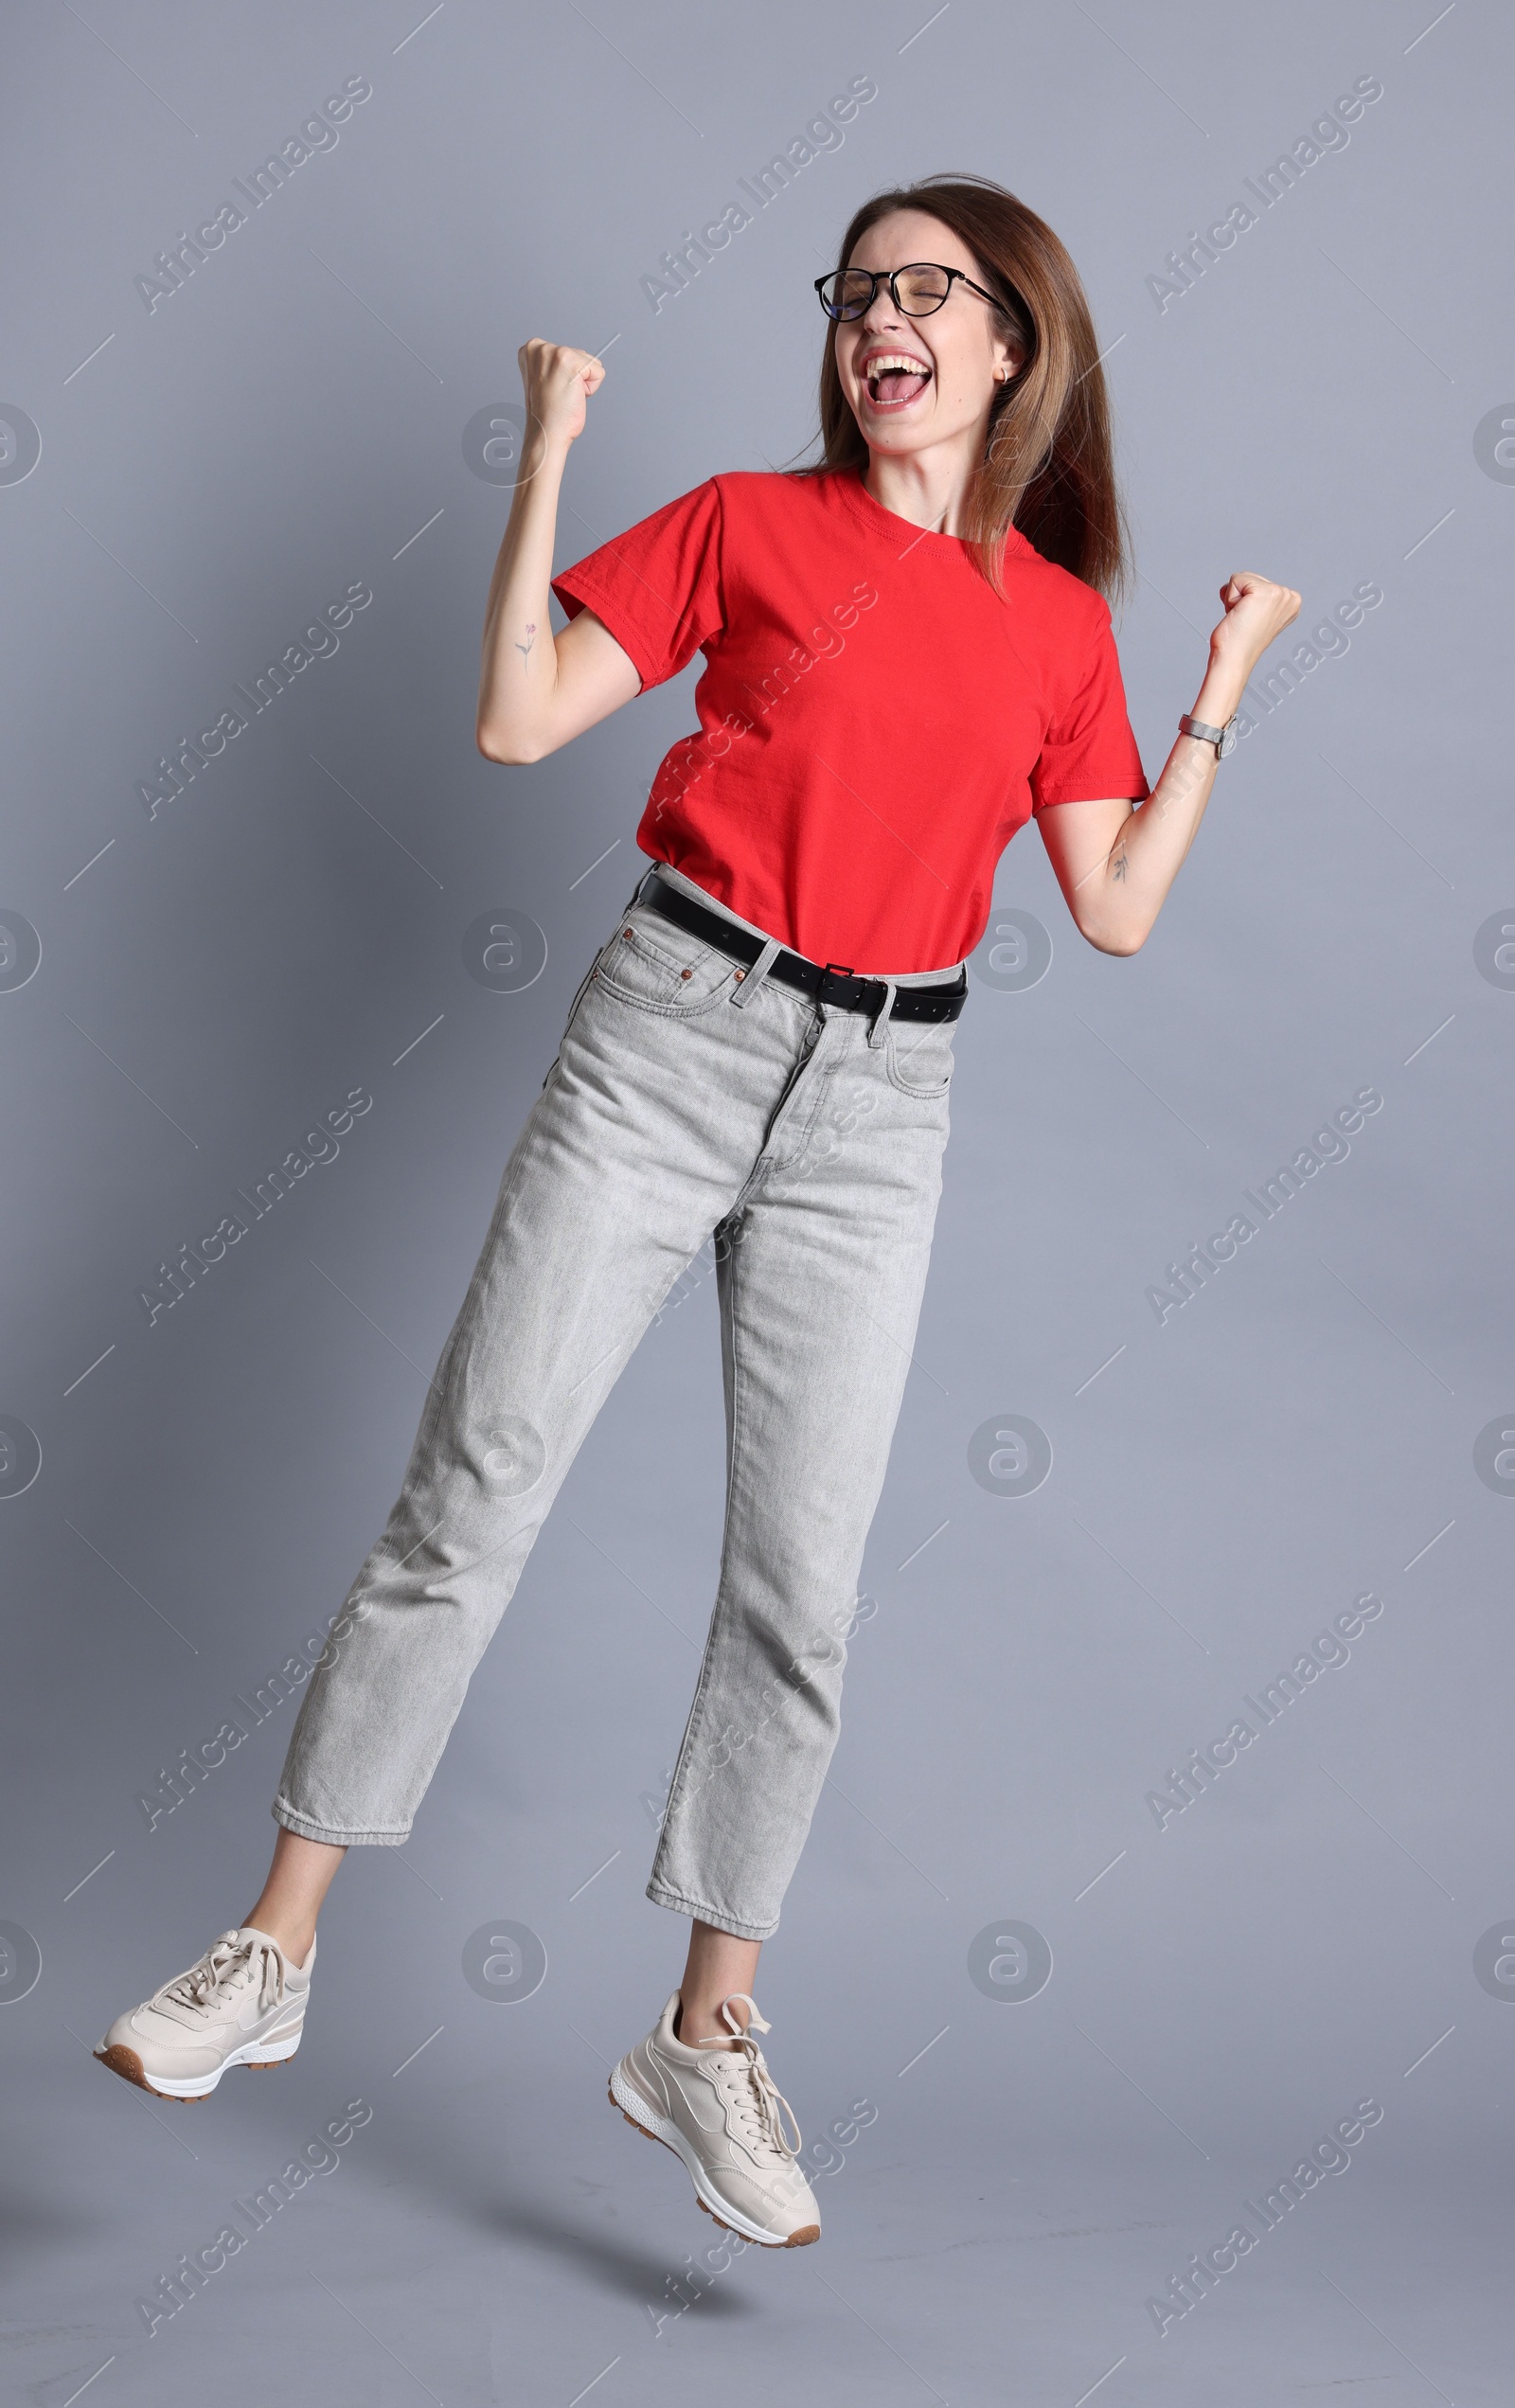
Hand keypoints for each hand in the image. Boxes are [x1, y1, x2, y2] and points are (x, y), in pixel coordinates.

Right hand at [517, 338, 605, 451]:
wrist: (546, 432)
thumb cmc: (547, 413)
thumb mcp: (545, 379)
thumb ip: (555, 365)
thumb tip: (575, 361)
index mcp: (531, 349)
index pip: (567, 352)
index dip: (566, 375)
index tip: (552, 388)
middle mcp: (540, 347)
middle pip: (579, 355)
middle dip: (575, 377)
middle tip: (559, 394)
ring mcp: (555, 352)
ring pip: (589, 362)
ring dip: (582, 383)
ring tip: (565, 395)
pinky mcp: (571, 362)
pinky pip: (598, 372)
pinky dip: (591, 389)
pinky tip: (574, 397)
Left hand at [1207, 569, 1300, 687]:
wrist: (1233, 659)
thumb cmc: (1239, 642)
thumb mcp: (1257, 614)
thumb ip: (1259, 599)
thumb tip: (1247, 596)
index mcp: (1292, 601)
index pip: (1258, 582)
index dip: (1246, 600)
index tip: (1251, 621)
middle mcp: (1290, 596)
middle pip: (1250, 577)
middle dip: (1239, 598)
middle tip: (1244, 621)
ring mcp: (1280, 593)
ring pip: (1242, 578)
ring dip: (1233, 599)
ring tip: (1241, 619)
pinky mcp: (1264, 592)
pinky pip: (1235, 580)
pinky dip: (1229, 599)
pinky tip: (1237, 616)